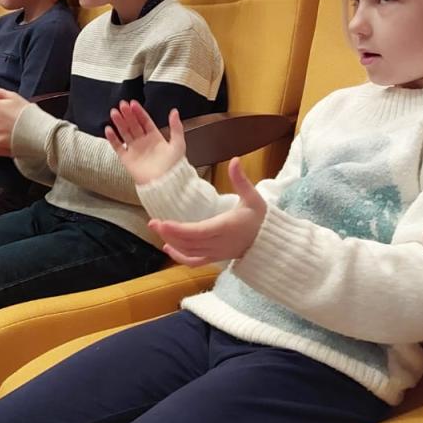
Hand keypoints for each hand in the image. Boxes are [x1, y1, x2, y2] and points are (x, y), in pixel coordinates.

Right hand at [105, 101, 185, 184]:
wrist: (166, 184)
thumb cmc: (174, 167)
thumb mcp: (178, 143)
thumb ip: (176, 127)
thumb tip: (174, 112)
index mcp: (156, 138)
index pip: (145, 121)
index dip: (139, 112)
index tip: (133, 103)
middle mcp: (144, 143)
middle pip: (133, 125)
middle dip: (128, 114)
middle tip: (122, 105)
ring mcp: (135, 150)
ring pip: (124, 133)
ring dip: (119, 122)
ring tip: (114, 112)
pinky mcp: (127, 160)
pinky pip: (117, 147)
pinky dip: (112, 138)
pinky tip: (109, 129)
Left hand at [149, 158, 265, 265]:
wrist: (270, 242)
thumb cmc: (261, 219)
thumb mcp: (253, 197)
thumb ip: (241, 180)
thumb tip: (235, 160)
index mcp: (226, 228)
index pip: (197, 232)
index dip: (178, 230)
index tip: (162, 222)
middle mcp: (218, 244)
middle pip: (188, 243)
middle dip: (169, 234)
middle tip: (152, 222)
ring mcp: (216, 253)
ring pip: (188, 252)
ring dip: (171, 242)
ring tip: (157, 229)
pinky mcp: (215, 258)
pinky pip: (194, 262)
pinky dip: (179, 257)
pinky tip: (167, 248)